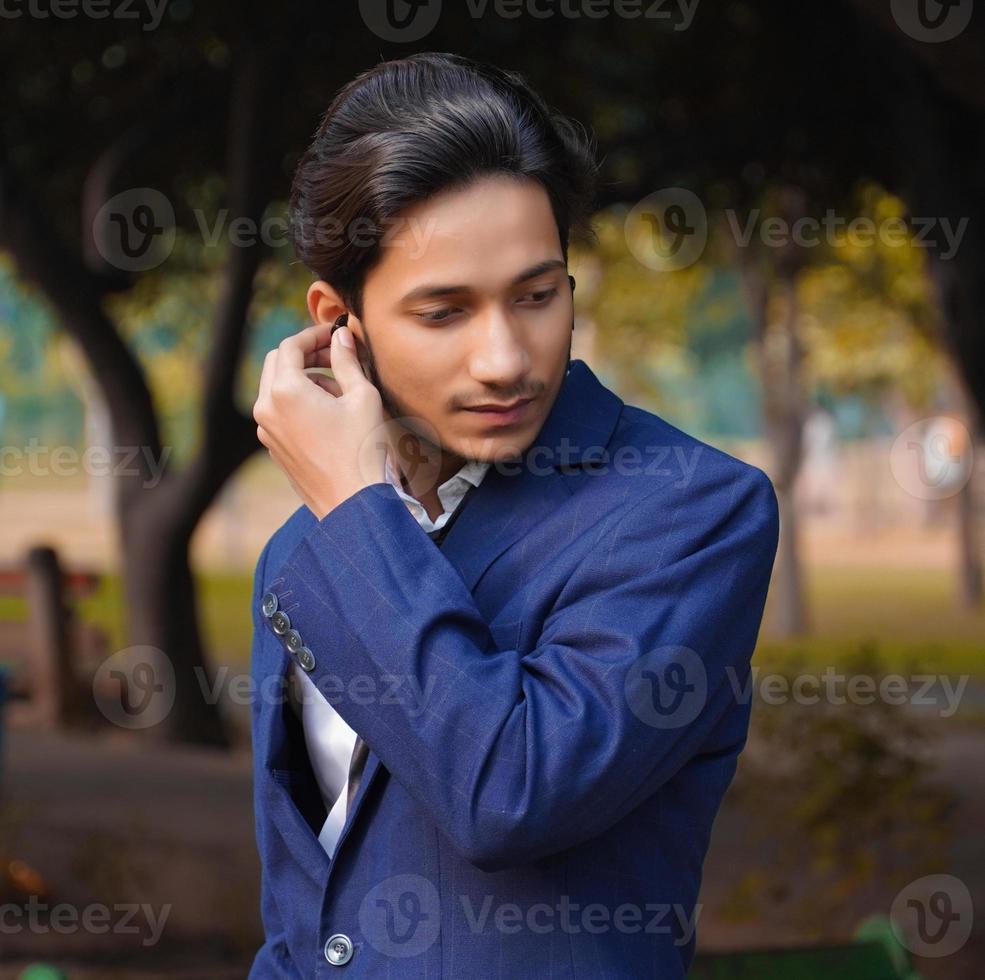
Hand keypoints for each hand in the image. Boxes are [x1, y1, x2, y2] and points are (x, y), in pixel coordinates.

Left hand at [253, 319, 387, 519]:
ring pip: (277, 387)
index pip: (292, 346)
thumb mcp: (362, 397)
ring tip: (339, 390)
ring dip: (304, 378)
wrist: (352, 502)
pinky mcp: (273, 446)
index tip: (336, 333)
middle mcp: (266, 408)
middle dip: (306, 354)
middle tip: (335, 355)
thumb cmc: (361, 449)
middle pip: (277, 362)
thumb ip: (347, 360)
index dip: (314, 334)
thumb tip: (342, 336)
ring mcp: (266, 430)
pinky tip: (329, 413)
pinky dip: (298, 401)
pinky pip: (279, 411)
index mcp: (285, 391)